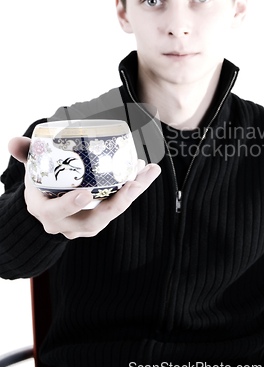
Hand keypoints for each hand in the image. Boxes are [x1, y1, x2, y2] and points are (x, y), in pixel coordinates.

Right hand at [8, 137, 160, 239]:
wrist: (50, 207)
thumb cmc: (41, 186)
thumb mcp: (32, 171)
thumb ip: (26, 154)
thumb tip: (13, 141)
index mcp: (47, 212)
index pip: (56, 213)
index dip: (70, 205)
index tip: (84, 193)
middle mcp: (68, 224)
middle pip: (95, 219)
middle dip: (116, 202)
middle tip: (132, 182)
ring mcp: (87, 225)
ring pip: (112, 213)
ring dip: (133, 193)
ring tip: (147, 172)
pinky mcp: (102, 219)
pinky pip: (120, 206)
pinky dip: (134, 189)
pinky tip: (146, 172)